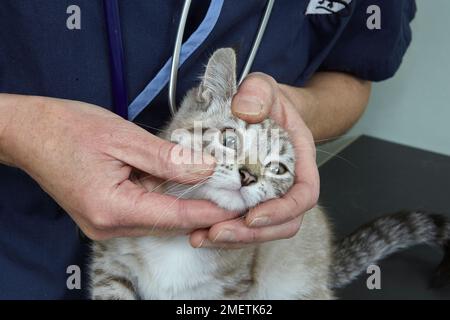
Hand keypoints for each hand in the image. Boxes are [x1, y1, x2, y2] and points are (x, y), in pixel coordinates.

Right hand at [0, 94, 236, 239]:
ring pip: (157, 216)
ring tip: (211, 181)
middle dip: (200, 205)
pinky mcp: (105, 216)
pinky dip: (163, 197)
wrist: (30, 132)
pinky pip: (143, 210)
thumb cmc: (68, 128)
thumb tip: (205, 168)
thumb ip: (168, 157)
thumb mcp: (124, 137)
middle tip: (230, 189)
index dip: (210, 211)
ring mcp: (104, 224)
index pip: (175, 216)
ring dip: (182, 200)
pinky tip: (177, 180)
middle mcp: (108, 226)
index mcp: (112, 208)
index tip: (238, 205)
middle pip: (168, 220)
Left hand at [190, 73, 319, 247]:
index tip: (254, 217)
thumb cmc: (265, 100)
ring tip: (201, 237)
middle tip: (217, 232)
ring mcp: (266, 193)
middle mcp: (286, 182)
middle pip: (281, 222)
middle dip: (251, 234)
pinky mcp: (246, 198)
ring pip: (260, 229)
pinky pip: (240, 222)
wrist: (258, 108)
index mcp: (299, 160)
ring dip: (233, 238)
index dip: (283, 211)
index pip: (304, 195)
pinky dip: (220, 229)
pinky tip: (197, 231)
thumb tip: (246, 110)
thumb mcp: (263, 87)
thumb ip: (258, 92)